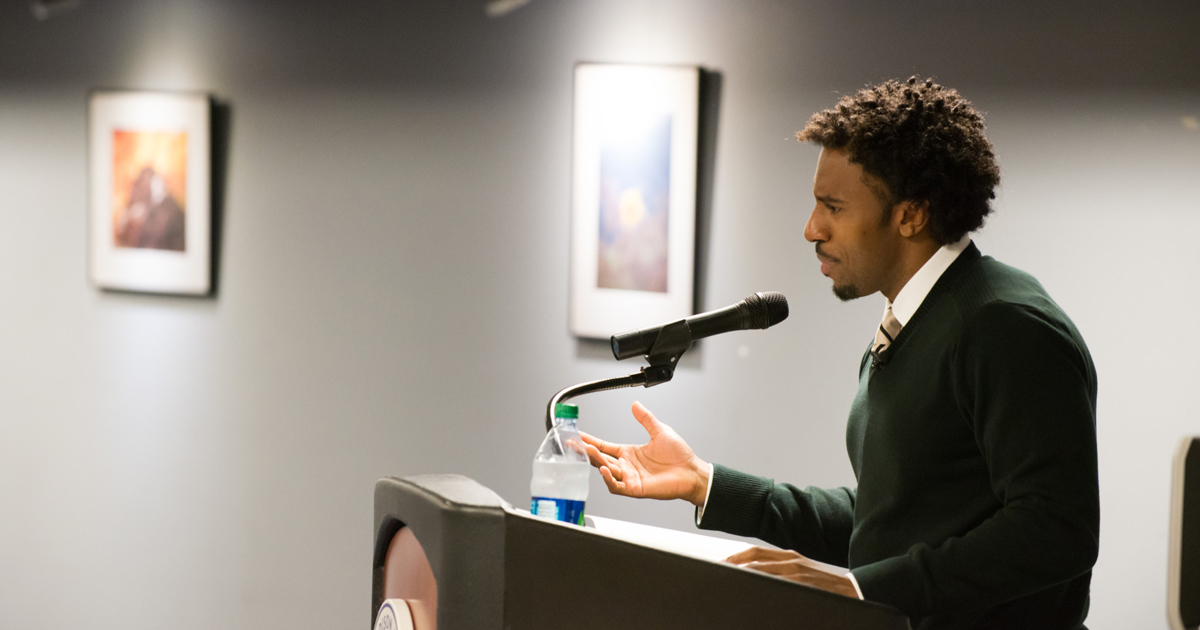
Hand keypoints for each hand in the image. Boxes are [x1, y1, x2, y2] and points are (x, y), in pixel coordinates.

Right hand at [579, 402, 709, 505]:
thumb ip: (646, 418)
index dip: (590, 441)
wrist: (691, 472)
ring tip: (588, 451)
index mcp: (629, 452)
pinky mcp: (635, 488)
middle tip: (574, 443)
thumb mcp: (660, 431)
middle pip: (600, 458)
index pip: (604, 446)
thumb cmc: (679, 456)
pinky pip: (616, 486)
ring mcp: (629, 478)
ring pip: (605, 470)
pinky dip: (608, 479)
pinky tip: (604, 469)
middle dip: (585, 451)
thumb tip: (635, 404)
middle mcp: (626, 466)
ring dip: (595, 461)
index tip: (578, 435)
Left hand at [724, 546, 858, 597]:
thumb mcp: (802, 573)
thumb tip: (760, 577)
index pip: (757, 552)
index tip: (723, 562)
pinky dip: (764, 580)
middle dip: (735, 561)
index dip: (738, 556)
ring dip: (744, 571)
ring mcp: (797, 570)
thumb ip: (783, 573)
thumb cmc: (824, 584)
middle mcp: (792, 560)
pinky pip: (779, 580)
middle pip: (756, 556)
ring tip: (728, 575)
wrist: (853, 588)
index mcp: (789, 556)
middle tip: (719, 568)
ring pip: (764, 568)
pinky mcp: (804, 581)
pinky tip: (753, 585)